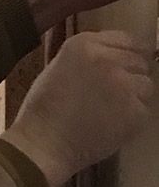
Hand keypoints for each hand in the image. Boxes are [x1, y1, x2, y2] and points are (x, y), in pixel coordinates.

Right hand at [3, 31, 153, 186]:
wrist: (41, 147)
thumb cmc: (42, 115)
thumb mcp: (58, 69)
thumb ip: (88, 58)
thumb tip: (115, 59)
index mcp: (84, 44)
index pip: (126, 39)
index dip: (125, 56)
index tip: (121, 69)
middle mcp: (107, 59)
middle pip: (140, 61)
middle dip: (129, 77)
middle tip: (110, 97)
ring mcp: (123, 84)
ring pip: (146, 85)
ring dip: (133, 98)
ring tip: (109, 113)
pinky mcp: (134, 111)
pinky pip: (144, 110)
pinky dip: (131, 120)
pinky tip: (110, 127)